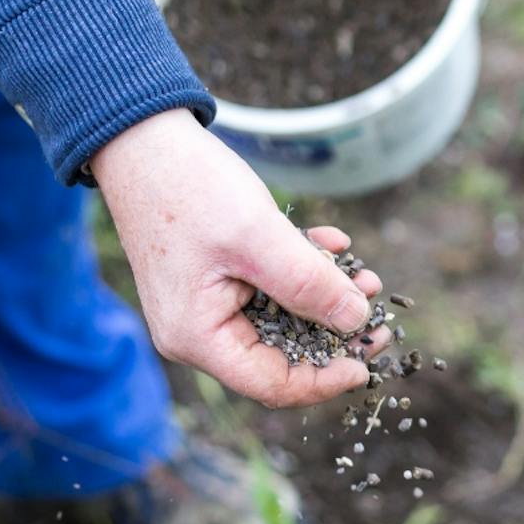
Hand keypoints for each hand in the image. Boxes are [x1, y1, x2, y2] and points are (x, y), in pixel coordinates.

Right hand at [92, 109, 385, 406]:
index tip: (368, 359)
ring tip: (364, 275)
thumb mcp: (258, 237)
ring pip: (282, 318)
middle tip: (378, 313)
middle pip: (280, 355)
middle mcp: (198, 331)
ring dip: (325, 296)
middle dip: (333, 331)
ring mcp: (207, 304)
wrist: (144, 139)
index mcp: (197, 337)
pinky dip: (302, 269)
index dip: (326, 379)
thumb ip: (309, 283)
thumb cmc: (189, 188)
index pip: (272, 384)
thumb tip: (356, 321)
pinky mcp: (217, 277)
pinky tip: (331, 242)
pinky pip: (270, 288)